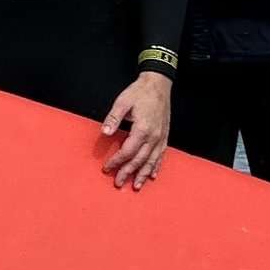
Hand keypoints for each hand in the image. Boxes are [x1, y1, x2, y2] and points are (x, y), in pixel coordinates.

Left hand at [101, 72, 173, 189]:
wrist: (158, 84)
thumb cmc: (139, 92)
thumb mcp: (122, 102)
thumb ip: (113, 118)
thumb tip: (104, 133)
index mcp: (142, 129)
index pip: (127, 151)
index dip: (116, 161)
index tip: (107, 167)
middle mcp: (154, 136)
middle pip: (139, 160)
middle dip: (128, 172)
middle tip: (118, 183)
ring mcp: (161, 137)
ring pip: (151, 161)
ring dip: (143, 174)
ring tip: (136, 185)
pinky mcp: (165, 135)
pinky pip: (161, 155)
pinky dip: (156, 166)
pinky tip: (153, 175)